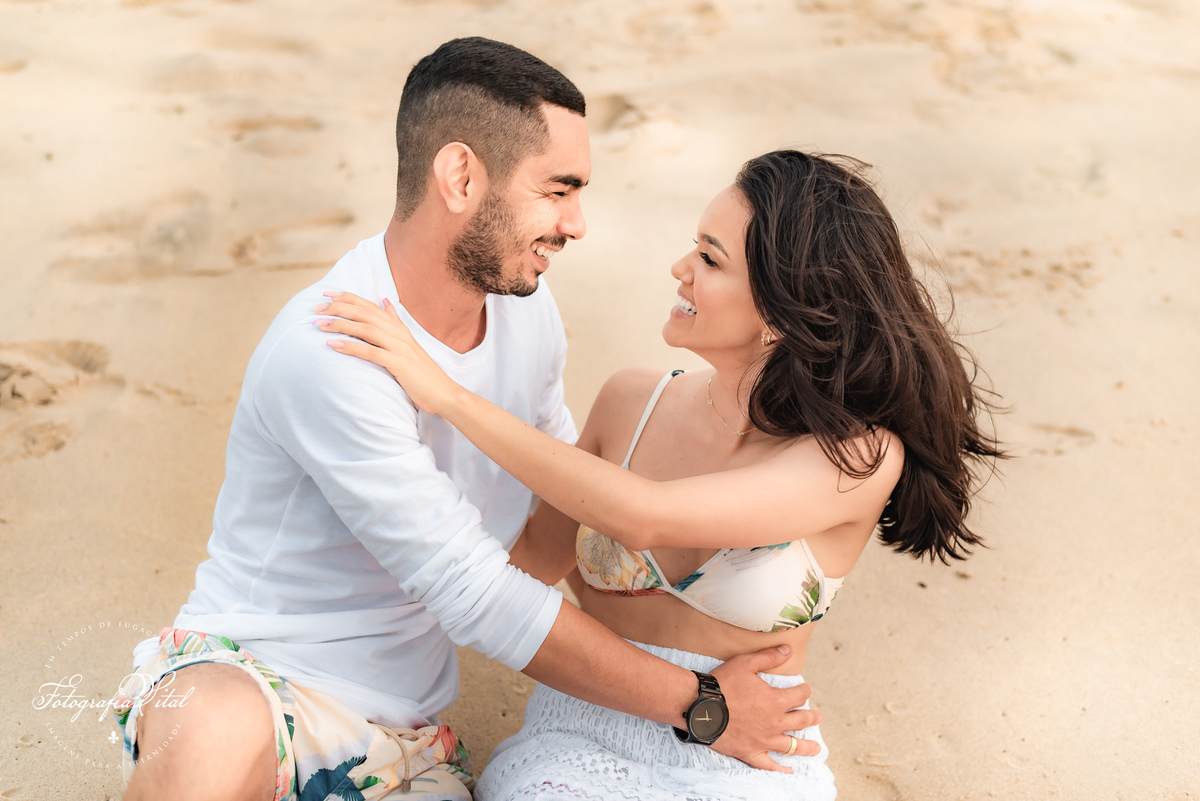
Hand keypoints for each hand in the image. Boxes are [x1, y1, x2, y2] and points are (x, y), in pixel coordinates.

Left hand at [316, 292, 458, 413]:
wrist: (443, 393)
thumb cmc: (423, 372)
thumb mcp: (408, 342)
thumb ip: (395, 321)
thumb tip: (385, 301)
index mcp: (398, 328)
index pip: (370, 306)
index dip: (348, 298)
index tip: (327, 293)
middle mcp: (398, 334)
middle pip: (365, 314)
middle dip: (338, 308)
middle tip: (316, 308)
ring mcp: (399, 348)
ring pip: (366, 329)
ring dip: (341, 325)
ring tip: (320, 324)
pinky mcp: (399, 364)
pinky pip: (371, 352)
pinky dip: (351, 347)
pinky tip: (333, 345)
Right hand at [708, 645, 821, 771]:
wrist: (701, 707)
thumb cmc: (723, 683)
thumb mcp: (746, 663)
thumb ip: (769, 656)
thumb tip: (788, 649)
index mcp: (775, 701)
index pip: (799, 695)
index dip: (804, 690)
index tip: (806, 689)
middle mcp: (775, 723)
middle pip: (800, 721)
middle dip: (811, 717)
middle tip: (818, 717)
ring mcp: (764, 740)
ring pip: (791, 746)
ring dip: (806, 746)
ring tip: (816, 748)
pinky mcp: (751, 752)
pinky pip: (769, 764)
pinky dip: (780, 769)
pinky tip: (788, 771)